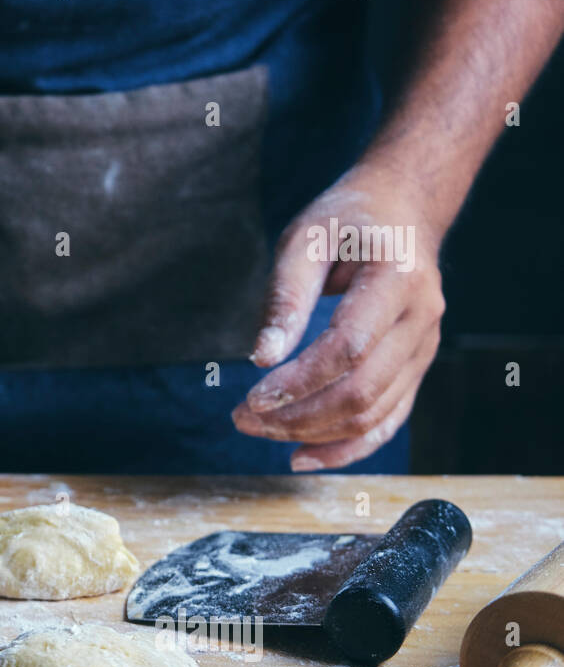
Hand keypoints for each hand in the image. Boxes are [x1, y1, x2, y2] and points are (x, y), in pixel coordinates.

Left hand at [232, 162, 445, 469]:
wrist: (402, 210)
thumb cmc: (346, 220)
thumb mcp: (306, 239)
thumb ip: (285, 296)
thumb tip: (262, 357)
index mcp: (398, 280)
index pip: (349, 348)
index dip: (299, 381)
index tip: (251, 398)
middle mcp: (422, 319)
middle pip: (362, 390)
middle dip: (298, 415)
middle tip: (242, 419)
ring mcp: (425, 347)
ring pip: (374, 413)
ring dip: (313, 433)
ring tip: (259, 429)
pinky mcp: (416, 366)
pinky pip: (388, 420)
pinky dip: (348, 446)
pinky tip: (302, 456)